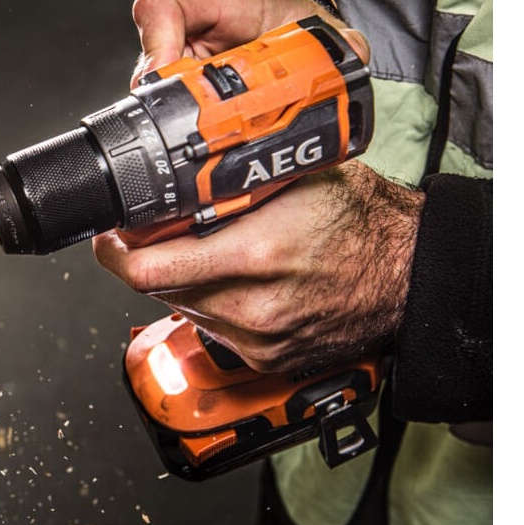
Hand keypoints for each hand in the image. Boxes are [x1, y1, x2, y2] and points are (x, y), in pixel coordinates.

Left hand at [94, 0, 417, 375]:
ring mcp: (259, 340)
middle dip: (146, 261)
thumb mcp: (299, 175)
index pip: (151, 269)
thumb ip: (237, 176)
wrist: (413, 275)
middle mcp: (252, 306)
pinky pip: (215, 331)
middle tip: (145, 236)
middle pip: (160, 289)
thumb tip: (181, 164)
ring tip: (199, 251)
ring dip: (179, 282)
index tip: (110, 236)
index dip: (117, 253)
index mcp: (254, 255)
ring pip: (185, 309)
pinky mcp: (268, 360)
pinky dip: (212, 304)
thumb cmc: (366, 222)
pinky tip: (232, 280)